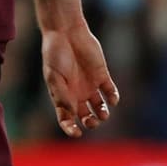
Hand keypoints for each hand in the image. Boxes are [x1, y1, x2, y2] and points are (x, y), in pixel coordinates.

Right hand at [40, 23, 119, 137]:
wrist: (66, 32)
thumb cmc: (55, 54)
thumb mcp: (54, 77)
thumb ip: (62, 96)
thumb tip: (71, 114)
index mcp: (62, 96)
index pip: (66, 119)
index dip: (70, 129)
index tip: (76, 133)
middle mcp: (77, 94)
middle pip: (86, 117)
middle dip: (90, 122)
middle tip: (92, 121)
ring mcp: (90, 85)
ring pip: (99, 107)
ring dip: (102, 114)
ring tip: (103, 113)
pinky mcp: (102, 75)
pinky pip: (110, 91)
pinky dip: (113, 98)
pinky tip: (112, 99)